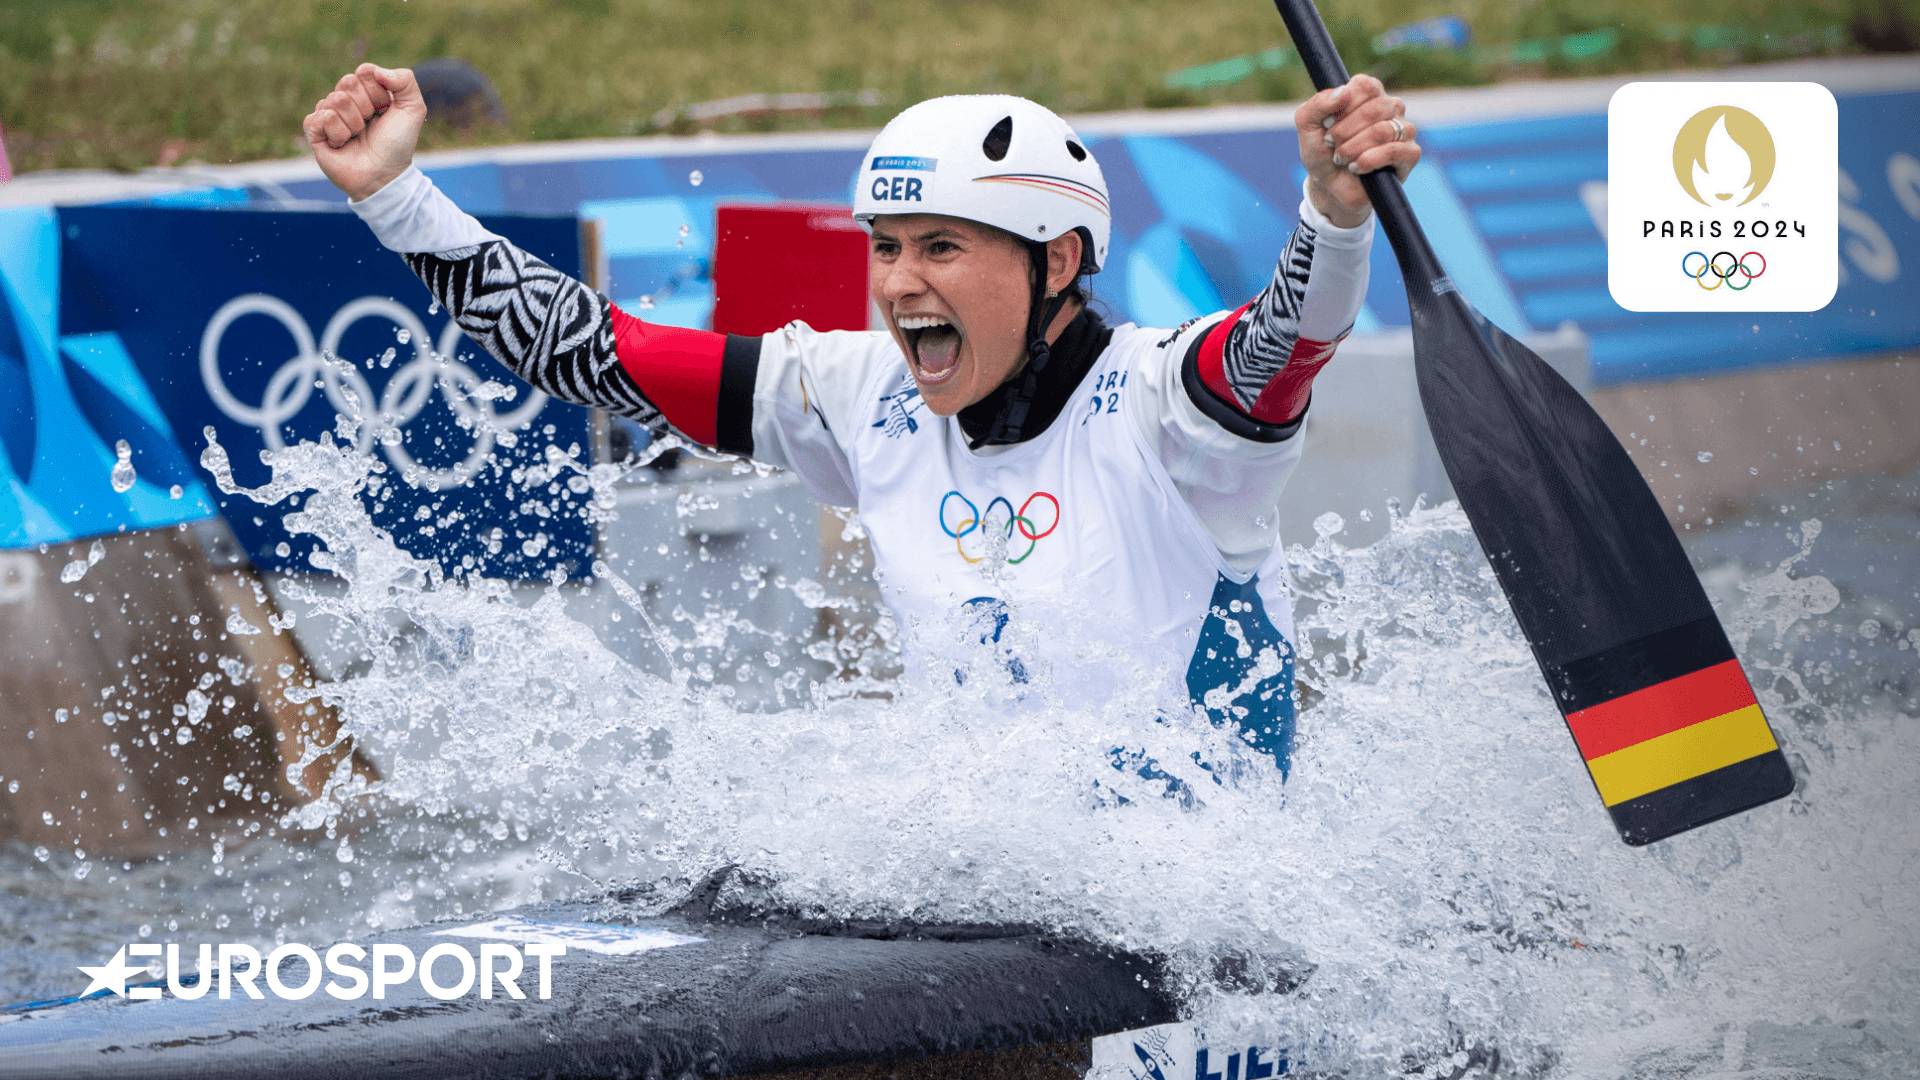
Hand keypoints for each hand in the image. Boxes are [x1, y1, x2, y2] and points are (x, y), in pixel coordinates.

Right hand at [303, 63, 426, 201]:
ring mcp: (329, 113)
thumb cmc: (397, 145)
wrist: (384, 176)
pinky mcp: (314, 130)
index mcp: (367, 91)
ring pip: (335, 100)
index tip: (385, 110)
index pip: (365, 71)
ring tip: (358, 137)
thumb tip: (377, 70)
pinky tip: (342, 143)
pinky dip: (338, 132)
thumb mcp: (413, 110)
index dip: (378, 92)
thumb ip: (405, 80)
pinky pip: (322, 116)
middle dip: (366, 107)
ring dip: (354, 123)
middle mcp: (346, 99)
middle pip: (347, 82)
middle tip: (371, 125)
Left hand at [1295, 73, 1421, 228]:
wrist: (1329, 186)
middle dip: (1344, 131)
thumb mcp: (1307, 125)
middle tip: (1330, 144)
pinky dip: (1368, 161)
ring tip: (1340, 158)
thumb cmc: (1322, 151)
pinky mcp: (1410, 154)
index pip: (1365, 85)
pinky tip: (1356, 168)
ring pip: (1383, 131)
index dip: (1344, 105)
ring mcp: (1404, 129)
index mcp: (1369, 94)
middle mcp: (1391, 107)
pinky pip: (1394, 151)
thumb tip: (1343, 92)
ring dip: (1353, 148)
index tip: (1327, 123)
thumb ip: (1317, 104)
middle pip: (1374, 108)